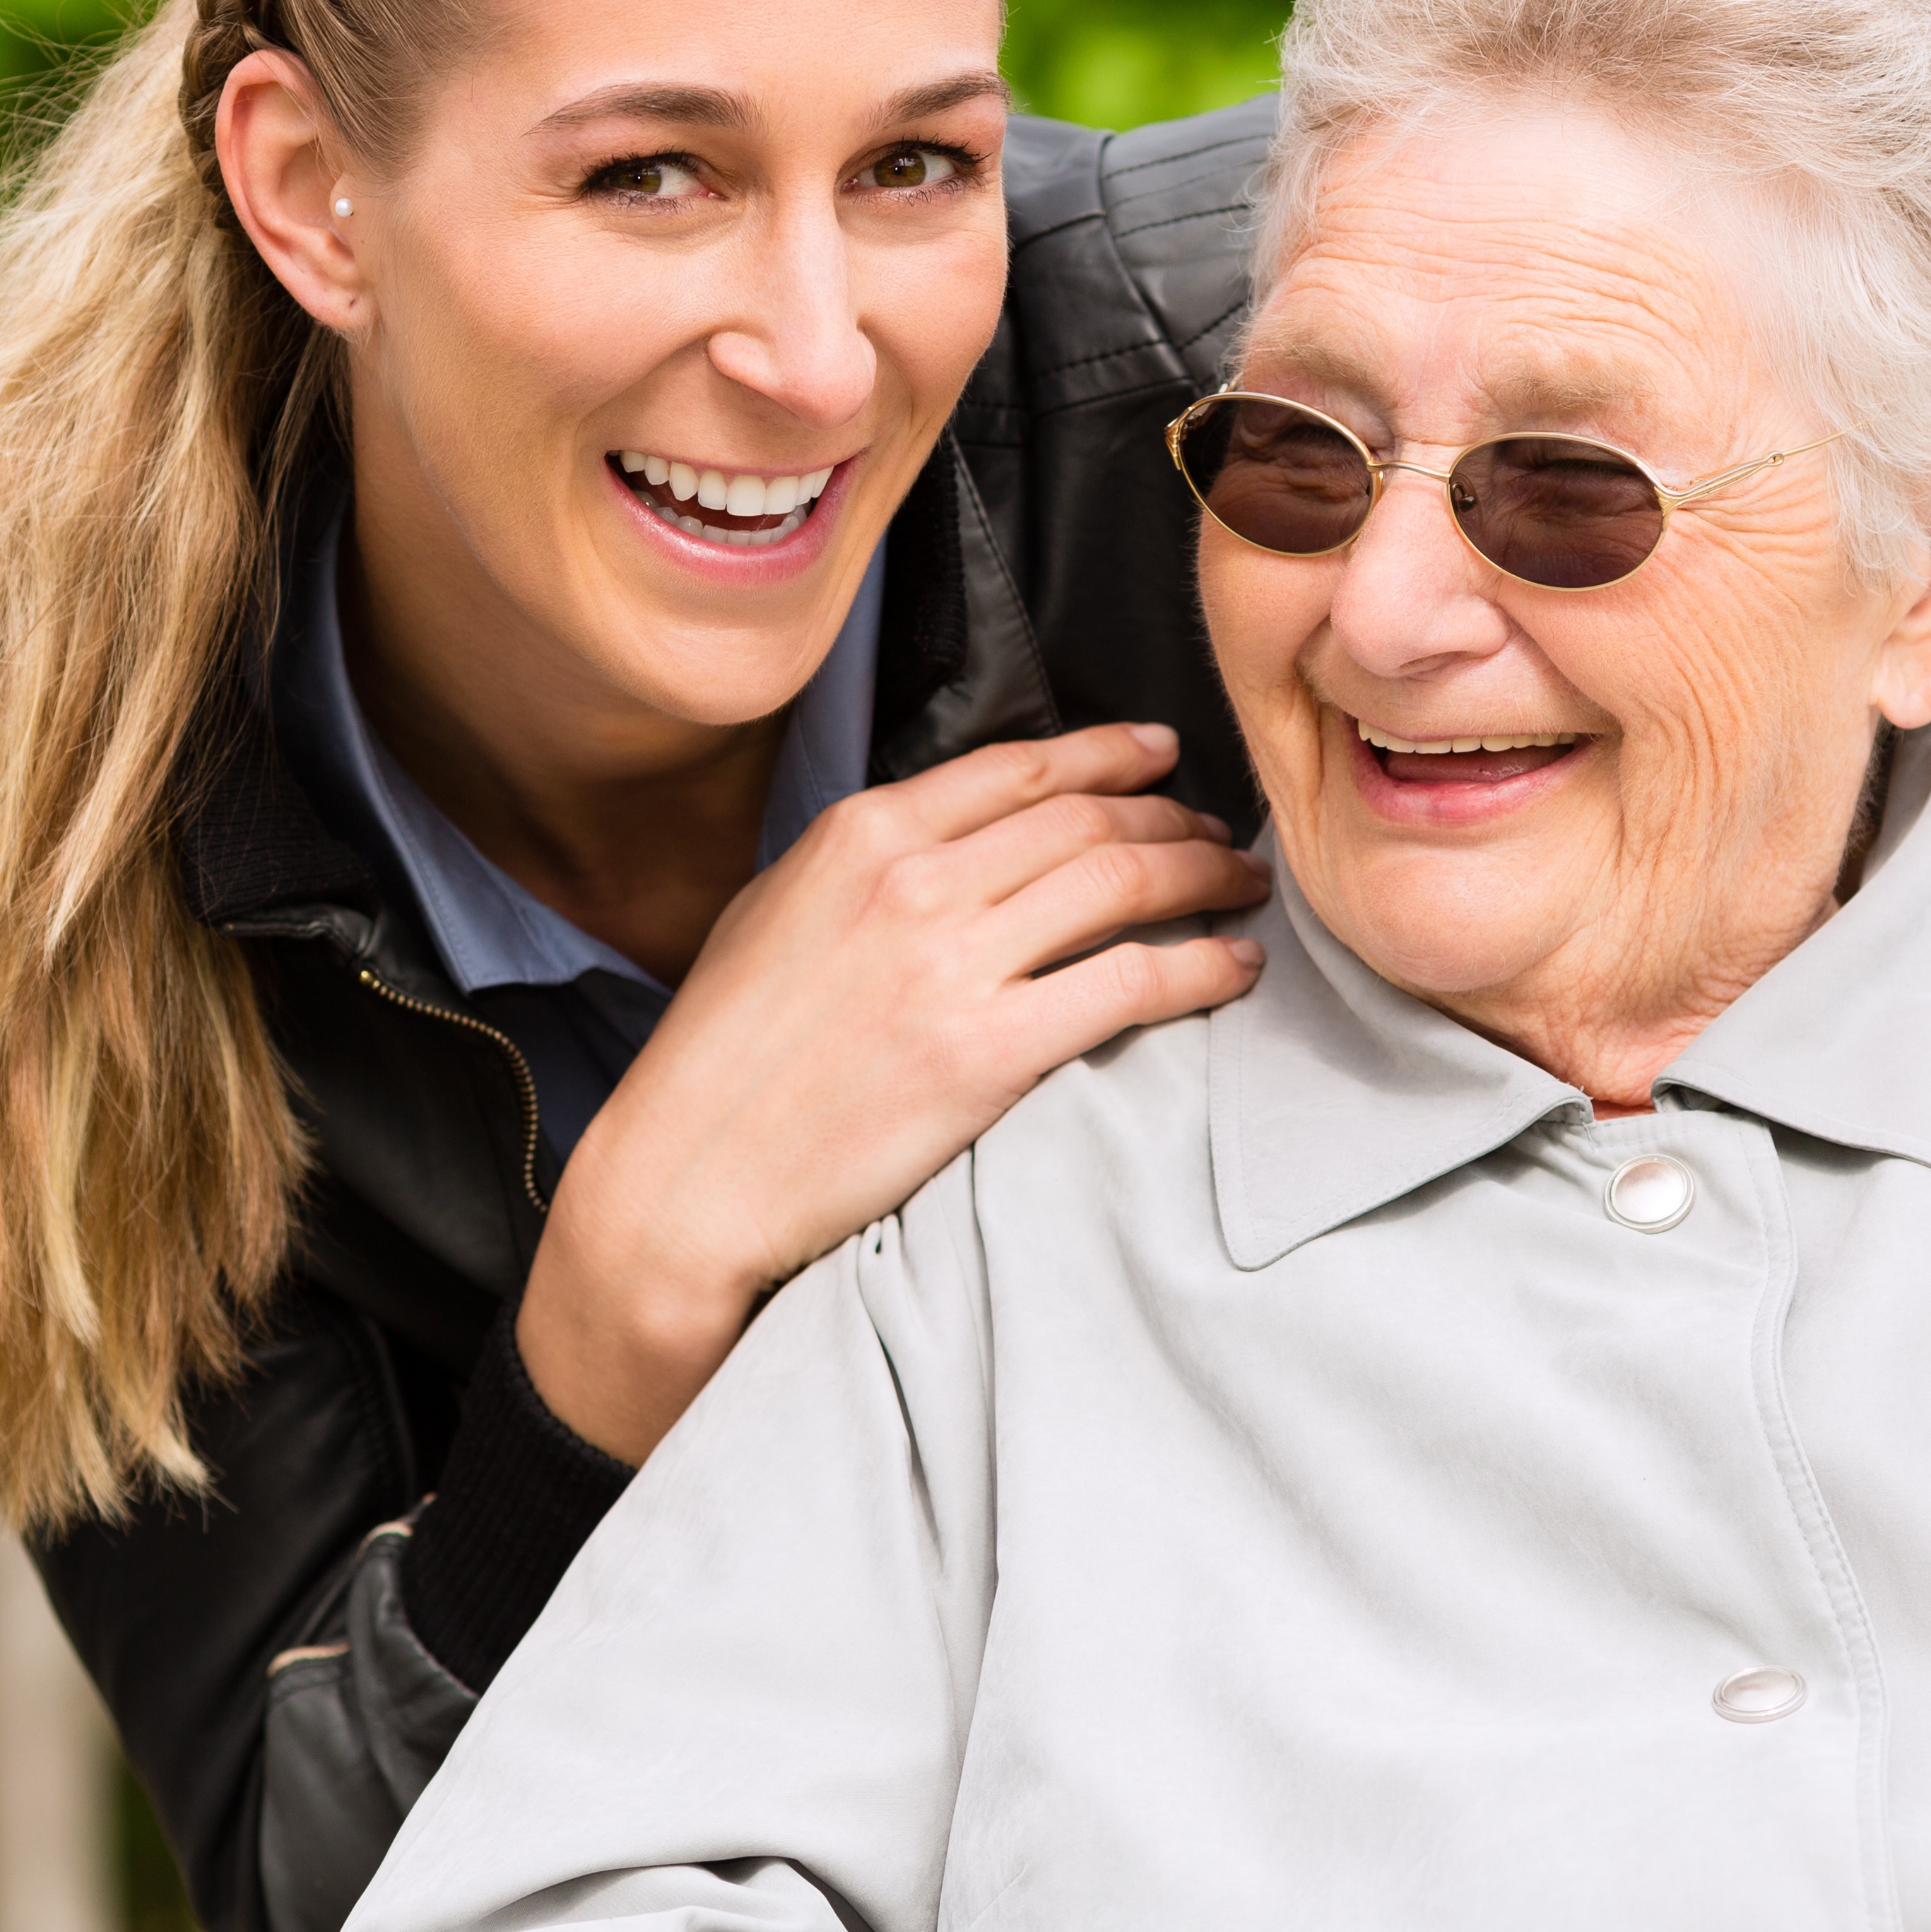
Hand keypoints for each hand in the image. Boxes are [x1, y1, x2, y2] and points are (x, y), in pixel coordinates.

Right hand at [516, 720, 1269, 1460]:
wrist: (688, 1176)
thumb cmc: (718, 1058)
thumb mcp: (769, 914)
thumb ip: (859, 865)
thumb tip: (944, 841)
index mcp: (859, 836)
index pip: (1017, 769)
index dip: (1106, 755)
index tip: (1159, 756)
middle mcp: (913, 881)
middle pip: (1087, 820)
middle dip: (1172, 821)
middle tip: (1219, 836)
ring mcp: (952, 964)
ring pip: (1123, 885)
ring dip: (1203, 877)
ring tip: (1241, 887)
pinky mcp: (988, 1052)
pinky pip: (1132, 985)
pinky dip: (1201, 968)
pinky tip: (1234, 969)